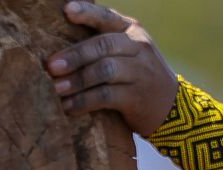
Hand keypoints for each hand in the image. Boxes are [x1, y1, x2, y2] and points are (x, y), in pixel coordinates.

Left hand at [46, 1, 176, 136]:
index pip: (107, 17)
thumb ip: (101, 43)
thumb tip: (58, 45)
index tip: (67, 10)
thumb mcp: (126, 52)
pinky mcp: (137, 97)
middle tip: (51, 66)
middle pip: (103, 45)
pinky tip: (68, 107)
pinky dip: (84, 102)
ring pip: (105, 70)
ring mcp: (140, 72)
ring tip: (56, 89)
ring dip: (77, 80)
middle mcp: (139, 47)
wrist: (171, 106)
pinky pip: (106, 96)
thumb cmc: (136, 75)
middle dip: (75, 55)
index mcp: (132, 30)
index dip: (87, 12)